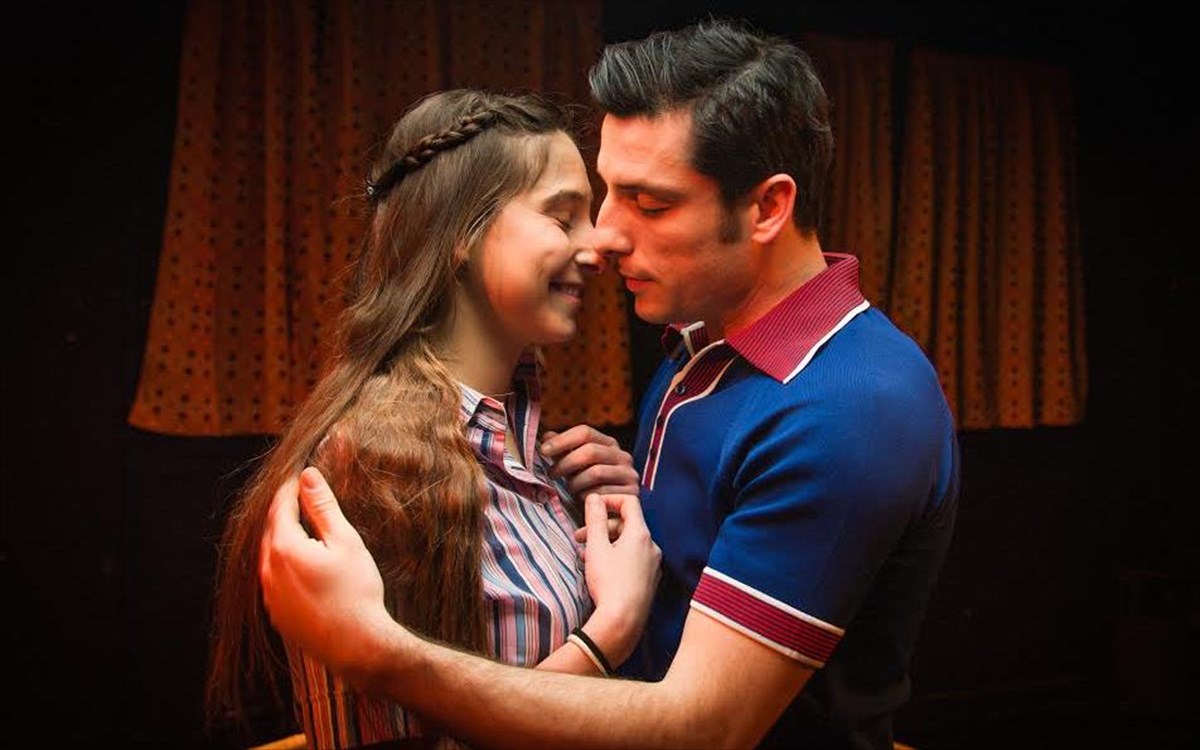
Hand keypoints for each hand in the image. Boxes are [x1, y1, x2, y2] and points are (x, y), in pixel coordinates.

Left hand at [259, 467, 399, 683]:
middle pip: (272, 529)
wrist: (356, 644)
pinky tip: (305, 565)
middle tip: (306, 498)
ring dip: (285, 538)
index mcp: (283, 547)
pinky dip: (285, 564)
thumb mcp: (345, 541)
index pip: (281, 506)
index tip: (305, 477)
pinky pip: (274, 579)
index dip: (293, 489)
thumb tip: (308, 476)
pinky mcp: (276, 613)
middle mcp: (268, 570)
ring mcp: (269, 594)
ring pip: (270, 555)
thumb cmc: (356, 591)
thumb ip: (322, 507)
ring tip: (307, 529)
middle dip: (286, 511)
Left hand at [541, 425, 639, 498]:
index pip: (585, 432)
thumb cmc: (589, 487)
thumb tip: (547, 436)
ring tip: (570, 490)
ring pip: (596, 472)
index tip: (543, 450)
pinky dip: (588, 498)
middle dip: (566, 463)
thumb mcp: (575, 468)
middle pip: (590, 451)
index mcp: (609, 444)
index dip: (562, 440)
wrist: (612, 514)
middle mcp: (622, 457)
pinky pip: (604, 493)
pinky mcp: (631, 495)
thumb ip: (563, 452)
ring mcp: (629, 475)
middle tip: (552, 474)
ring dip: (576, 483)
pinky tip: (583, 502)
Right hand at [579, 493, 660, 665]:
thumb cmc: (609, 583)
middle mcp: (652, 546)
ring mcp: (653, 564)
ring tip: (585, 555)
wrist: (622, 622)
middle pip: (626, 524)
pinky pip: (633, 559)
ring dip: (606, 543)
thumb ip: (595, 519)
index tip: (592, 507)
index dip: (609, 499)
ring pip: (628, 543)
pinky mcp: (649, 580)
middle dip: (601, 526)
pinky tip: (599, 569)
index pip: (629, 502)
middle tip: (579, 537)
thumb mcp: (596, 547)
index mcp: (641, 534)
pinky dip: (616, 557)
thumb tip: (594, 497)